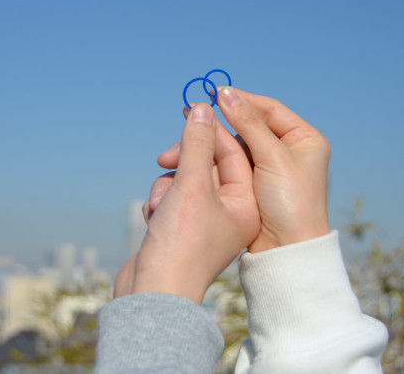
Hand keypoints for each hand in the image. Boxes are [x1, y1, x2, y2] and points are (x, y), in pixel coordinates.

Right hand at [114, 103, 259, 303]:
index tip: (190, 108)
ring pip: (186, 179)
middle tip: (165, 158)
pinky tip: (154, 218)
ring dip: (168, 186)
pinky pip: (174, 198)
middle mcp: (234, 208)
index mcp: (249, 200)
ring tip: (160, 205)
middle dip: (184, 162)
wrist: (156, 296)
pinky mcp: (185, 228)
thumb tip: (201, 107)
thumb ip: (198, 143)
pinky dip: (161, 201)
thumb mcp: (195, 185)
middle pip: (208, 162)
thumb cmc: (185, 244)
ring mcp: (208, 219)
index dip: (213, 127)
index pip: (235, 149)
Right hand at [158, 88, 330, 252]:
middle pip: (244, 128)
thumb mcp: (273, 157)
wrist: (287, 253)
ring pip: (230, 148)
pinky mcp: (250, 187)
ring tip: (174, 154)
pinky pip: (225, 167)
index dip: (239, 100)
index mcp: (303, 139)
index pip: (267, 109)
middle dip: (215, 129)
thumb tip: (224, 92)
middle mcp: (287, 151)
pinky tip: (186, 165)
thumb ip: (249, 123)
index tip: (210, 95)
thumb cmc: (291, 204)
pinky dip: (207, 165)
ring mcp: (267, 170)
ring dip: (205, 149)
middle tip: (185, 120)